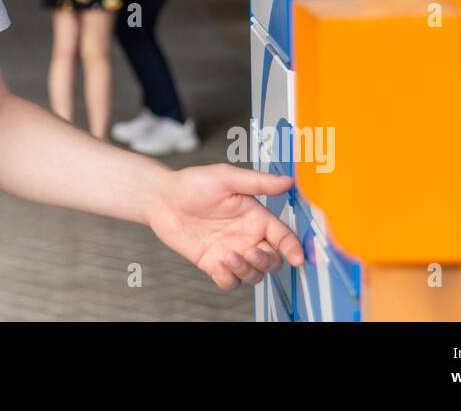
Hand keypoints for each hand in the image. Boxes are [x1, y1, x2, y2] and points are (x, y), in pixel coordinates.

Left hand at [146, 164, 303, 288]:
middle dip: (267, 262)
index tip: (297, 258)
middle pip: (272, 261)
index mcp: (256, 217)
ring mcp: (231, 252)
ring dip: (246, 271)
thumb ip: (258, 182)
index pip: (283, 237)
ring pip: (254, 275)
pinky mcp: (213, 264)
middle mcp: (247, 237)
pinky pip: (230, 282)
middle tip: (251, 253)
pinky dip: (228, 278)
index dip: (294, 248)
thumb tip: (288, 180)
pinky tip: (217, 264)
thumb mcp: (227, 178)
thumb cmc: (194, 183)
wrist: (162, 198)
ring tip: (228, 256)